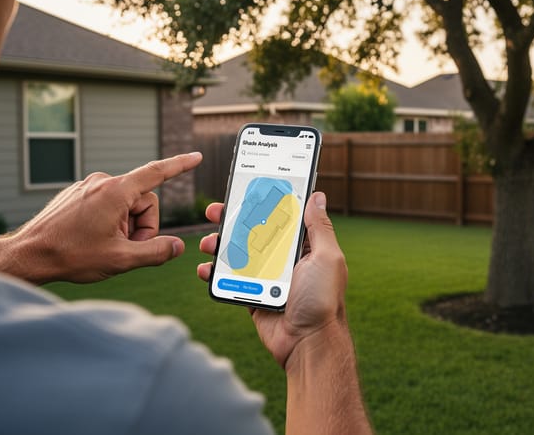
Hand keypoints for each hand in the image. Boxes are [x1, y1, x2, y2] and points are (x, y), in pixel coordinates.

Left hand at [0, 153, 202, 283]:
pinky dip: (108, 222)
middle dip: (142, 226)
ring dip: (124, 226)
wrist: (28, 255)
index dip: (180, 165)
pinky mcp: (77, 194)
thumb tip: (177, 246)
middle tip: (125, 249)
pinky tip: (90, 239)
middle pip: (143, 201)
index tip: (197, 156)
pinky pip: (106, 205)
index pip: (157, 172)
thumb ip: (156, 252)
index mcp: (116, 191)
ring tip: (104, 245)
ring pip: (125, 205)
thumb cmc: (71, 256)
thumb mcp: (121, 260)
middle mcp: (102, 181)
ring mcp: (88, 186)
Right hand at [197, 191, 348, 367]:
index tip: (245, 191)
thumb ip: (319, 227)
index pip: (281, 218)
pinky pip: (230, 280)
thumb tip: (316, 196)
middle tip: (214, 211)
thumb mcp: (327, 258)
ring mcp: (267, 277)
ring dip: (220, 245)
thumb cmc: (323, 301)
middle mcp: (285, 259)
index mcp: (304, 247)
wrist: (308, 343)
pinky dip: (215, 274)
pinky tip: (206, 270)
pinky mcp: (252, 294)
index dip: (263, 203)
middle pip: (254, 232)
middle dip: (233, 220)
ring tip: (208, 243)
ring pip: (238, 254)